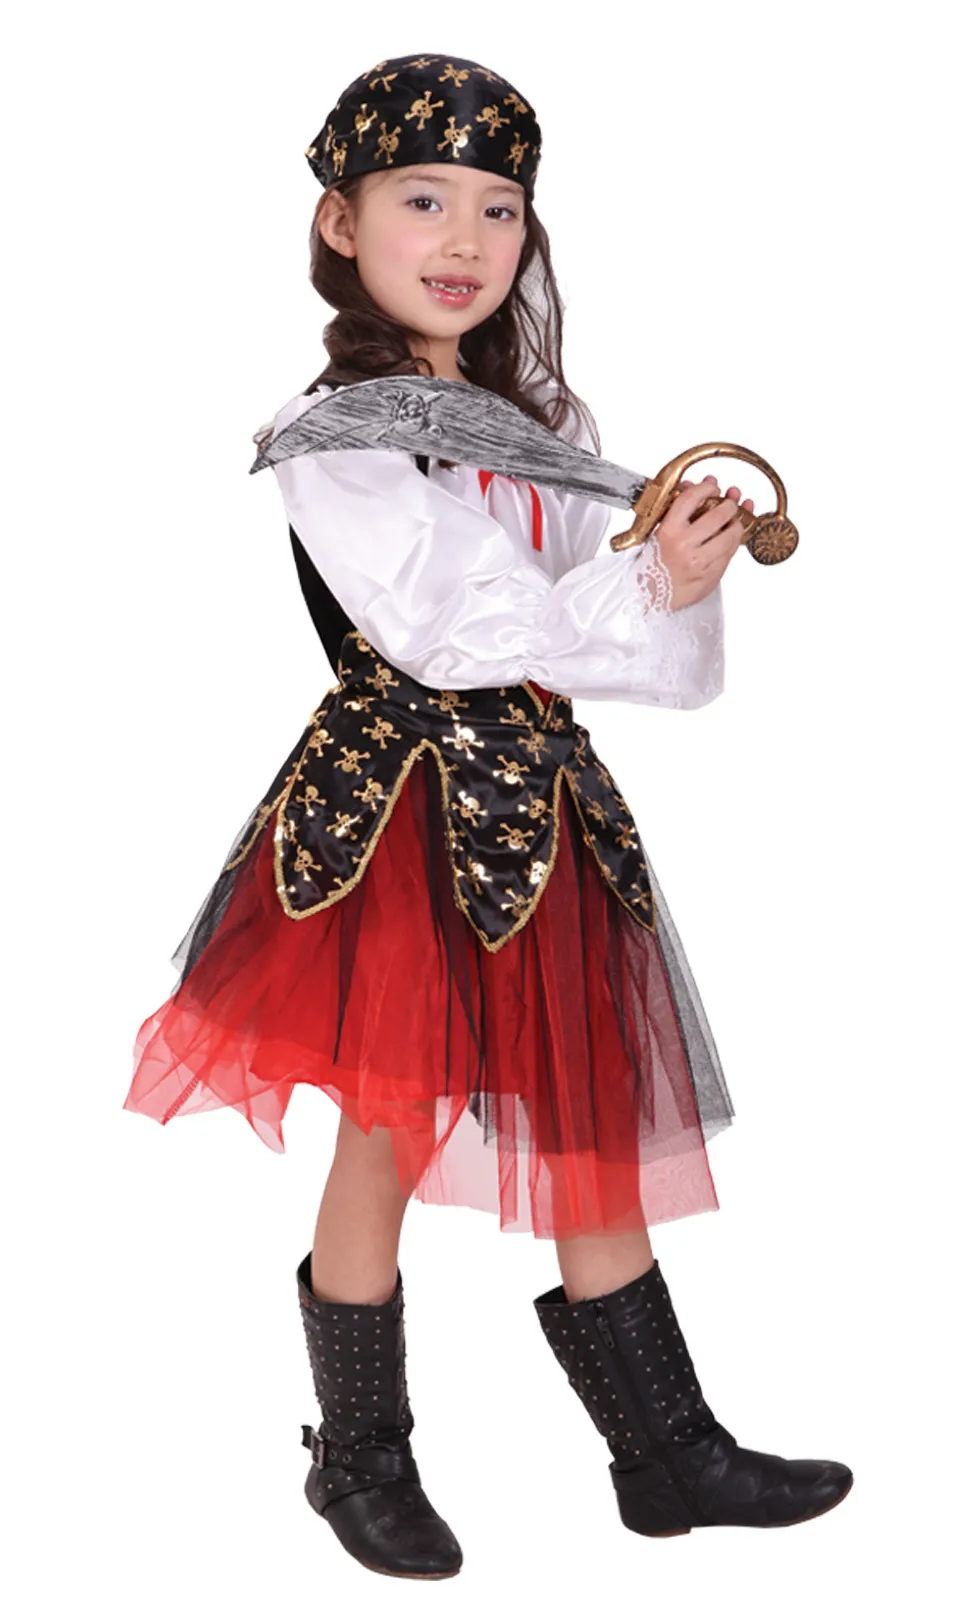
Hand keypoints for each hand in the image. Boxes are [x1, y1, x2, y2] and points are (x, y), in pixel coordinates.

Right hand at [655, 474, 754, 611]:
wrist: (649, 597)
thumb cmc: (651, 566)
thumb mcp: (657, 534)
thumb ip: (677, 512)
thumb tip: (693, 487)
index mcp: (667, 532)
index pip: (691, 499)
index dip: (705, 488)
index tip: (711, 486)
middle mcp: (684, 546)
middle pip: (718, 515)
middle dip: (729, 505)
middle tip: (730, 504)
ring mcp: (700, 562)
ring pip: (730, 536)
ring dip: (736, 525)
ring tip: (733, 522)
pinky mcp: (711, 576)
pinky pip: (729, 555)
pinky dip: (733, 544)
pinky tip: (730, 540)